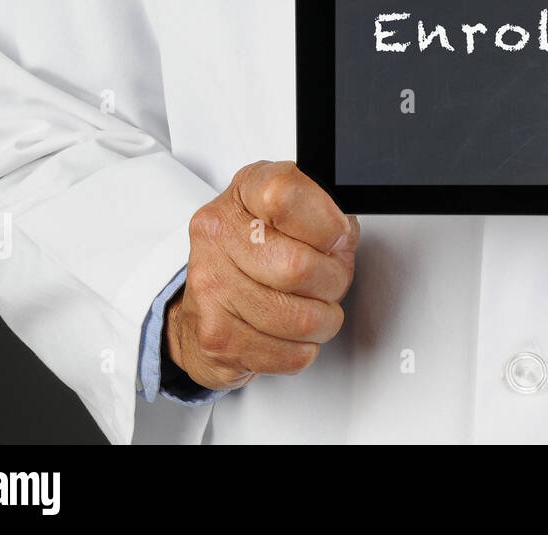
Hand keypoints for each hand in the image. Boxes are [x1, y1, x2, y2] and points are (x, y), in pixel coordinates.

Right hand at [164, 161, 358, 390]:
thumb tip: (344, 238)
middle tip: (330, 281)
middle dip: (333, 282)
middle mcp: (218, 233)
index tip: (335, 238)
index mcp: (244, 192)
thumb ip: (326, 212)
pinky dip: (303, 350)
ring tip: (315, 309)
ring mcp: (210, 286)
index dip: (325, 224)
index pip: (285, 196)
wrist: (203, 299)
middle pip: (298, 267)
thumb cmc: (261, 250)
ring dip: (323, 321)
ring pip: (300, 318)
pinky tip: (291, 334)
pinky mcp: (214, 336)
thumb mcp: (296, 210)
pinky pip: (289, 356)